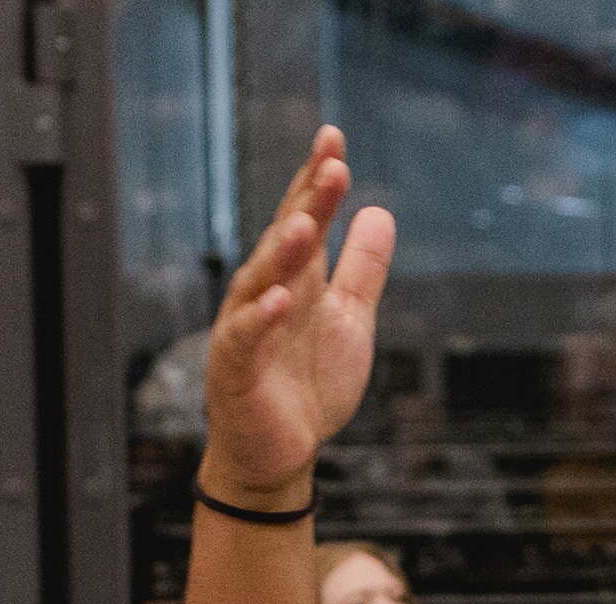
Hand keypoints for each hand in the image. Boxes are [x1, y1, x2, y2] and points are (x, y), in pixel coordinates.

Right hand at [202, 125, 395, 502]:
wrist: (280, 454)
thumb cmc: (308, 384)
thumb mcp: (349, 320)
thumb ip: (362, 269)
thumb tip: (380, 210)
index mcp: (296, 278)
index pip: (306, 219)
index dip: (318, 181)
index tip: (335, 138)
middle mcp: (267, 293)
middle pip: (286, 240)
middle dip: (307, 203)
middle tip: (332, 164)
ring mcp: (247, 329)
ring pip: (262, 282)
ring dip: (283, 252)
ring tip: (306, 222)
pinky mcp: (236, 370)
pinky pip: (246, 340)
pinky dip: (261, 320)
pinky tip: (281, 300)